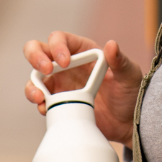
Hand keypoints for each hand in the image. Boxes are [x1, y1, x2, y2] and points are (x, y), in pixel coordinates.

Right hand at [23, 32, 142, 146]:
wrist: (127, 122)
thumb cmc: (129, 93)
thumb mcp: (129, 75)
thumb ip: (120, 61)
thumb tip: (111, 45)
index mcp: (82, 51)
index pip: (61, 39)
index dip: (57, 46)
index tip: (64, 61)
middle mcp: (66, 65)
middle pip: (38, 50)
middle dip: (35, 56)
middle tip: (45, 70)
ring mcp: (59, 84)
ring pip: (35, 77)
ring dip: (32, 85)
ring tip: (40, 97)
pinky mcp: (57, 103)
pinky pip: (40, 100)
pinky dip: (39, 104)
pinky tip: (45, 109)